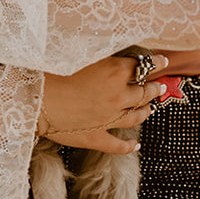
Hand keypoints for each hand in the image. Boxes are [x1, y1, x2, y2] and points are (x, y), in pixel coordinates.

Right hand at [38, 52, 170, 153]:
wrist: (36, 99)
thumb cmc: (52, 70)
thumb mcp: (80, 53)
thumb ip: (100, 53)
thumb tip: (110, 52)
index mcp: (114, 71)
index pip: (142, 65)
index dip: (155, 62)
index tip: (163, 61)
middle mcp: (117, 95)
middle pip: (143, 92)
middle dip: (154, 88)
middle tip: (160, 86)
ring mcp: (109, 119)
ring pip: (136, 116)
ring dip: (146, 111)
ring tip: (151, 108)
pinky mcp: (97, 137)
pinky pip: (118, 144)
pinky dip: (129, 145)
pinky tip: (136, 145)